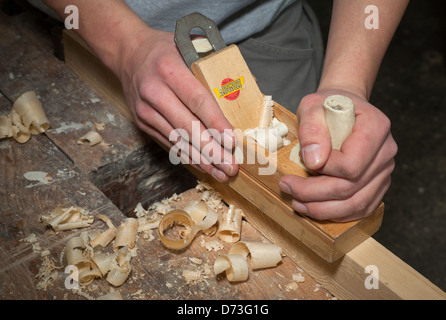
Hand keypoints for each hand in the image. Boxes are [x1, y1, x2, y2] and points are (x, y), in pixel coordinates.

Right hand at [116, 28, 237, 181]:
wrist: (128, 53)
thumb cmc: (166, 50)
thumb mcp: (191, 46)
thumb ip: (219, 65)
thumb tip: (250, 86)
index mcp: (169, 69)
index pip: (197, 100)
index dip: (216, 123)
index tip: (232, 141)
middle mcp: (154, 91)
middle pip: (187, 127)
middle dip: (212, 151)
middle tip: (231, 167)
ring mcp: (146, 110)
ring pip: (178, 141)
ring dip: (201, 160)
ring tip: (221, 173)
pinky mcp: (143, 122)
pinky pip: (169, 143)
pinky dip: (188, 157)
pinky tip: (204, 166)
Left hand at [279, 89, 397, 221]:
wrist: (342, 107)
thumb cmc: (327, 105)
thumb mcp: (312, 105)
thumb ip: (311, 128)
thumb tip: (314, 161)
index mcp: (375, 128)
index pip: (351, 164)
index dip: (324, 170)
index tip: (304, 162)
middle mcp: (385, 152)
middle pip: (352, 188)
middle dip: (314, 194)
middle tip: (287, 187)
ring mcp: (384, 171)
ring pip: (357, 204)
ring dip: (323, 209)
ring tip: (297, 203)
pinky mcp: (377, 184)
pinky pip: (361, 208)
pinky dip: (337, 214)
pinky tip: (314, 208)